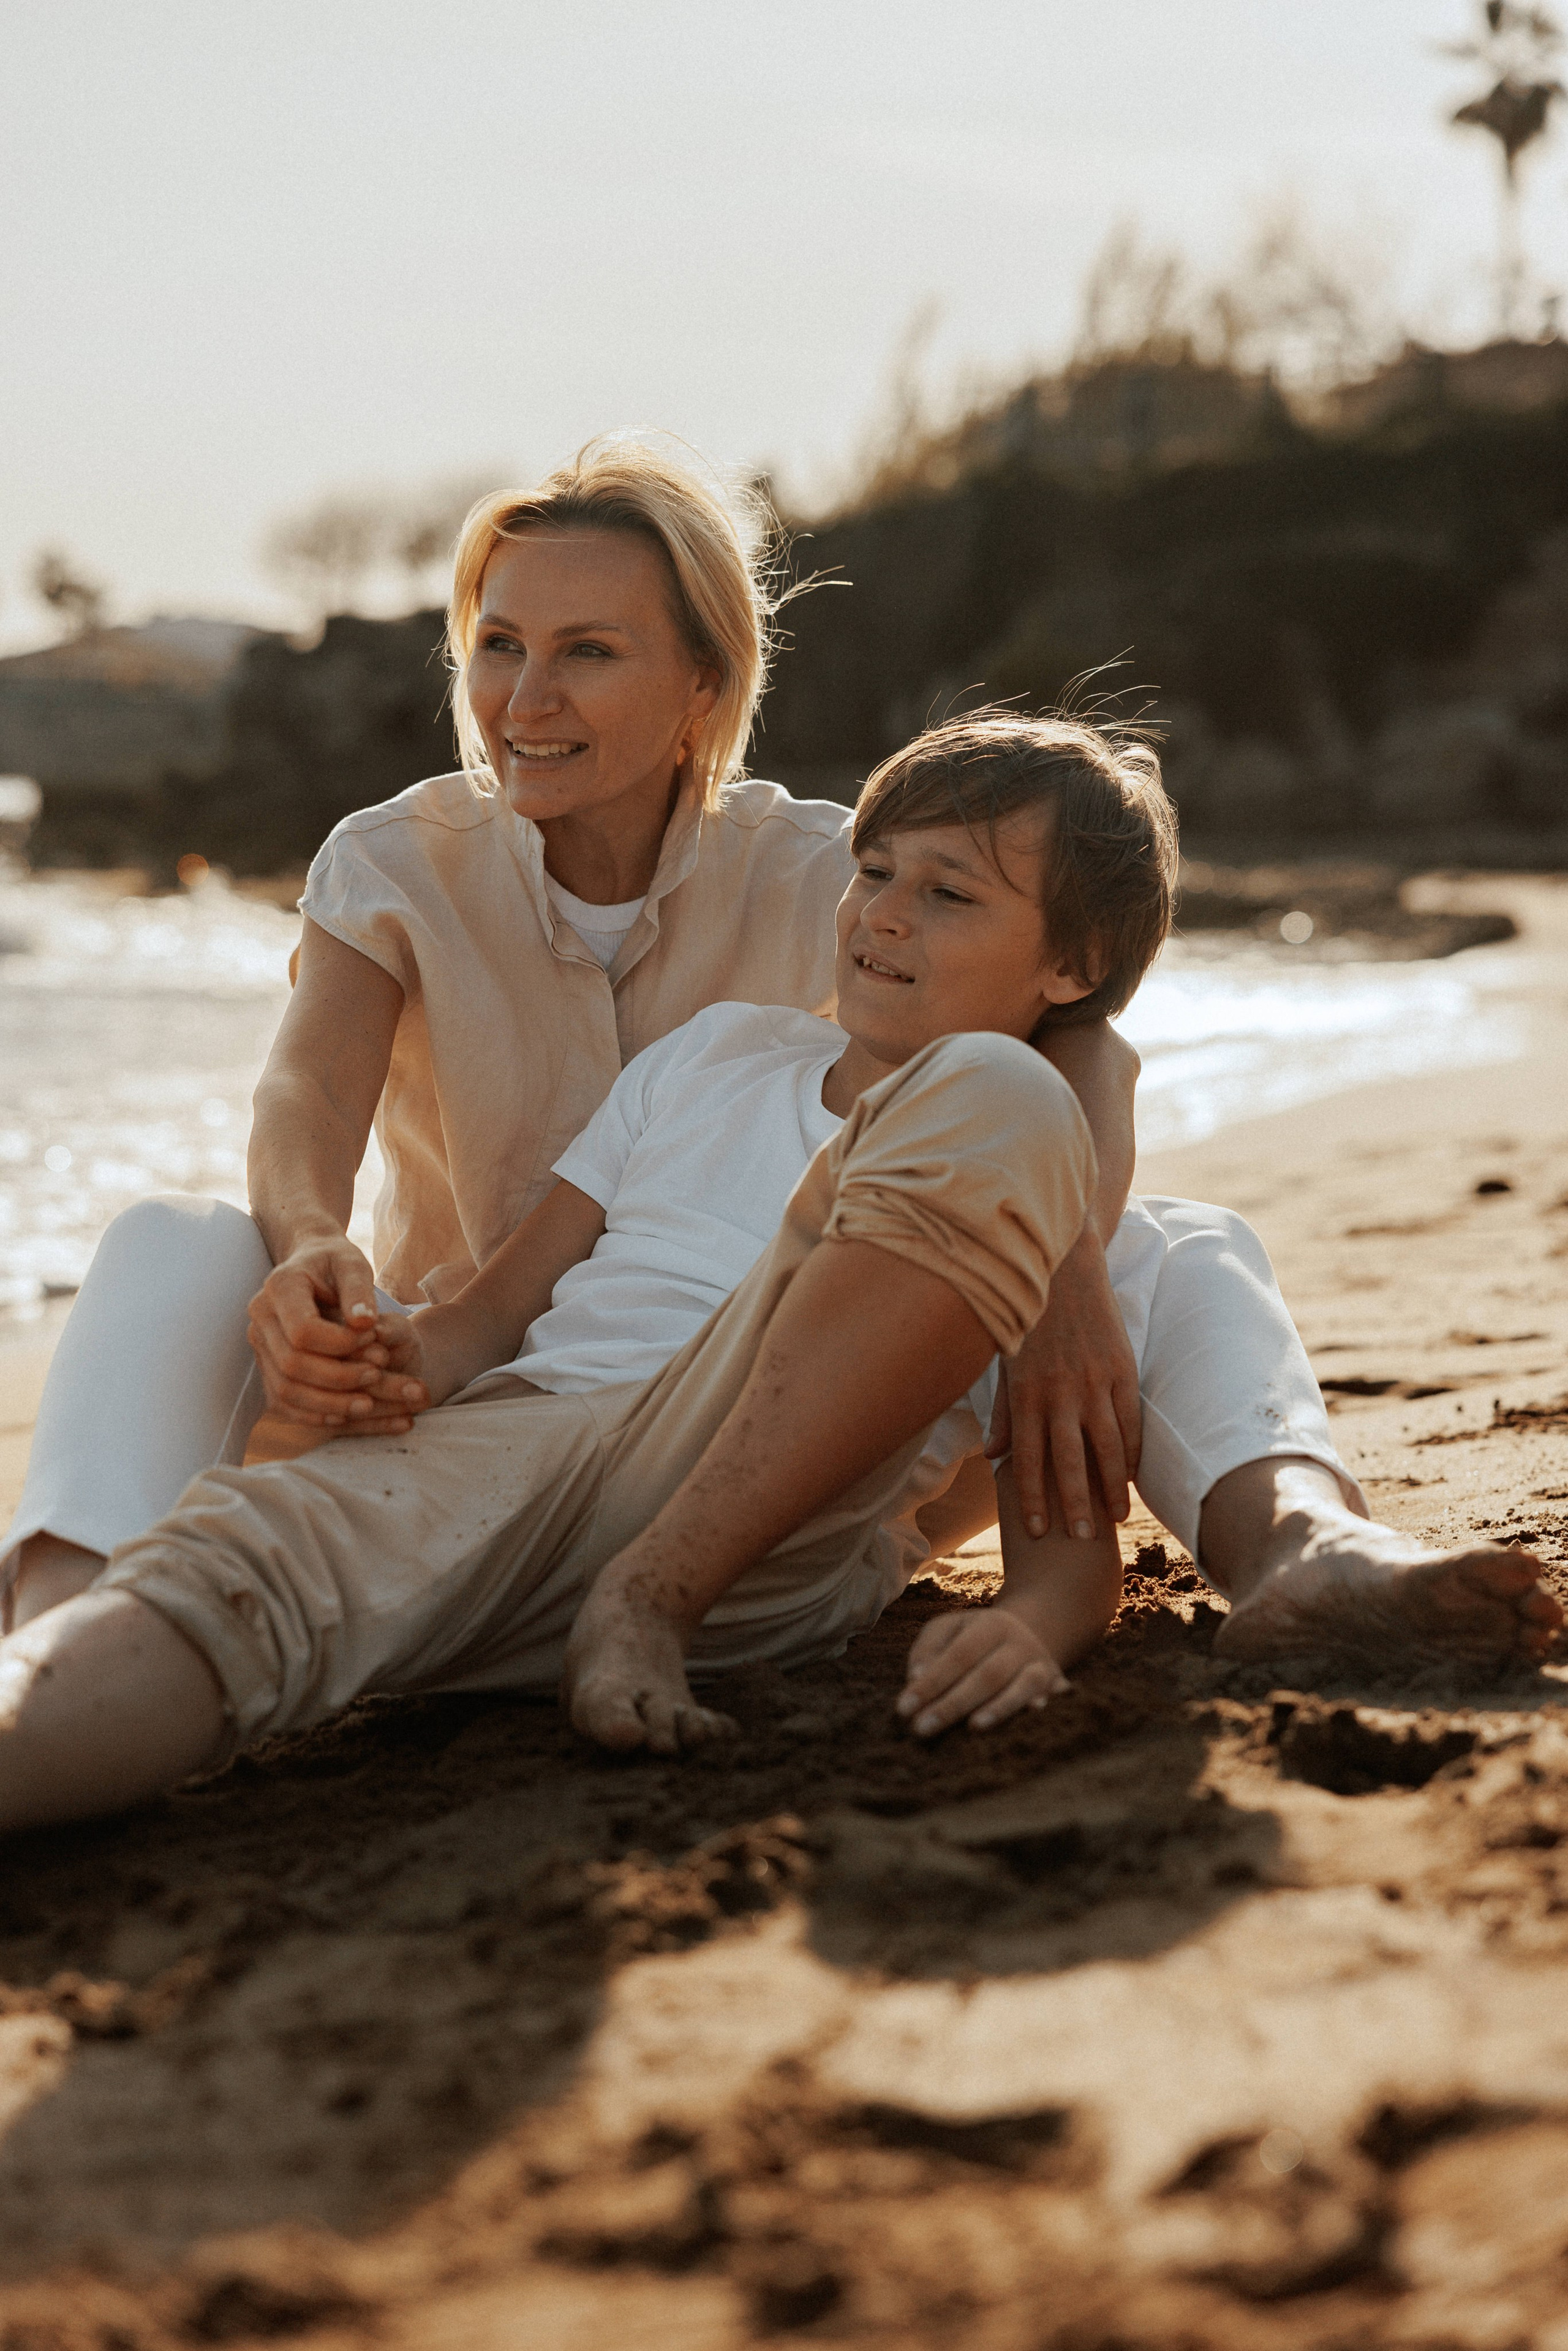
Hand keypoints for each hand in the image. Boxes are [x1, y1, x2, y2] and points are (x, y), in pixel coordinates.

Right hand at [246, 1237, 426, 1433]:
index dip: (340, 1344)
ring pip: (284, 1389)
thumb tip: (365, 1323)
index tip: (373, 1340)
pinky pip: (282, 1400)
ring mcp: (259, 1344)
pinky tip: (344, 1416)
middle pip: (291, 1364)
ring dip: (327, 1403)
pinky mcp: (265, 1365)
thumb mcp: (353, 1264)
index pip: (303, 1330)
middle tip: (377, 1376)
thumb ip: (360, 1290)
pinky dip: (312, 1413)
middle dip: (337, 1377)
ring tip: (368, 1404)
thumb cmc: (337, 1263)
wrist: (312, 1264)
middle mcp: (261, 1316)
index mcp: (280, 1286)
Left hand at [897, 1604, 1067, 1738]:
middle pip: (987, 1674)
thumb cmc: (974, 1638)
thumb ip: (928, 1649)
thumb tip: (915, 1677)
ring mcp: (1041, 1663)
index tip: (903, 1709)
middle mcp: (1019, 1642)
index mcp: (990, 1625)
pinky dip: (1044, 1704)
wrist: (1030, 1632)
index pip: (957, 1656)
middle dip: (953, 1704)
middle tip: (921, 1729)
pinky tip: (1034, 1714)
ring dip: (999, 1707)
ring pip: (1022, 1685)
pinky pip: (1051, 1697)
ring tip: (972, 1728)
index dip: (931, 1682)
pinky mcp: (1056, 1684)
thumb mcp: (949, 1629)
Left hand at [985, 1226, 1139, 1541]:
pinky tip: (1131, 1476)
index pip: (1028, 1458)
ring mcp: (1094, 1381)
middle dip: (1075, 1505)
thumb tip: (993, 1457)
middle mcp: (1060, 1391)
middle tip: (1081, 1540)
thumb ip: (1003, 1412)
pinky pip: (1130, 1420)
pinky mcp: (1122, 1368)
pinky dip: (1131, 1451)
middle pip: (1069, 1460)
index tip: (1039, 1532)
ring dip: (1111, 1486)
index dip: (1034, 1498)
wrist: (1062, 1266)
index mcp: (1026, 1392)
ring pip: (1106, 1445)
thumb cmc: (1026, 1316)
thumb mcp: (1006, 1361)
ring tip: (1115, 1518)